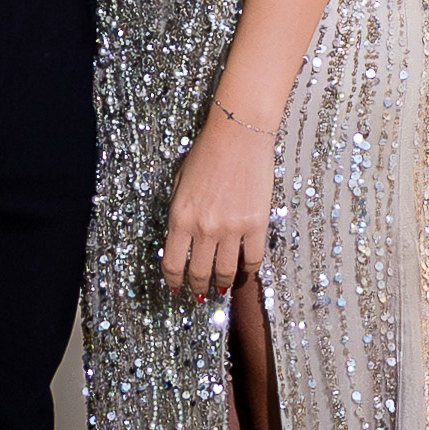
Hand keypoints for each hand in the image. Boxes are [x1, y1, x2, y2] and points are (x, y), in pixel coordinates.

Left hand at [160, 106, 275, 306]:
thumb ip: (179, 215)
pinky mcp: (256, 224)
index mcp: (180, 218)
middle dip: (198, 288)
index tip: (177, 289)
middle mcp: (203, 228)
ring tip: (221, 287)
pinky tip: (245, 271)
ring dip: (222, 283)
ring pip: (225, 271)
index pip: (172, 263)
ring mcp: (231, 228)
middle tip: (201, 293)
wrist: (238, 136)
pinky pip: (252, 258)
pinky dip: (248, 270)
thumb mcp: (179, 184)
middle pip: (199, 273)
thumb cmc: (206, 154)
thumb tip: (180, 242)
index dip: (174, 282)